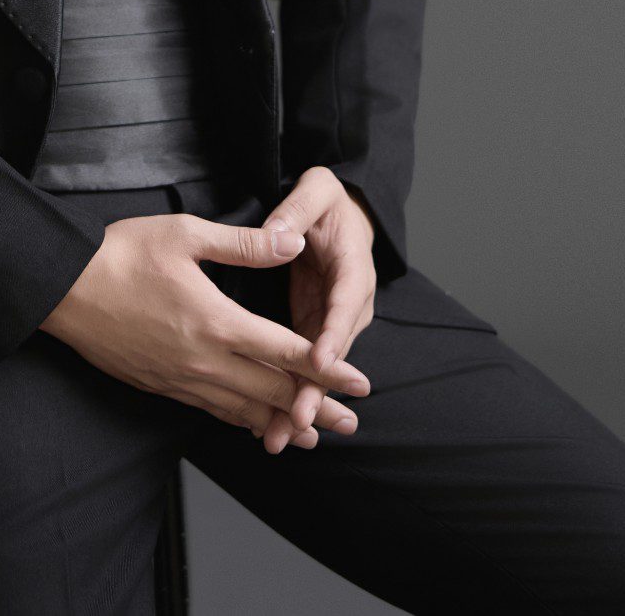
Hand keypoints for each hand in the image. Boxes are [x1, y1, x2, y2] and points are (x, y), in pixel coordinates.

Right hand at [39, 211, 365, 445]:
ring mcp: (182, 379)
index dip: (326, 368)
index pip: (285, 351)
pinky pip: (213, 411)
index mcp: (217, 321)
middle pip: (272, 392)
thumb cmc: (122, 254)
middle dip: (316, 407)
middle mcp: (204, 360)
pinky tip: (256, 424)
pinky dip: (243, 421)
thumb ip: (244, 245)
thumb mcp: (186, 235)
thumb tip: (292, 243)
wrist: (64, 290)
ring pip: (244, 410)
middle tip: (353, 422)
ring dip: (283, 422)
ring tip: (315, 436)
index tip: (359, 381)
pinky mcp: (162, 385)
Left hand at [252, 167, 376, 452]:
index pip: (345, 305)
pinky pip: (305, 366)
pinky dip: (290, 393)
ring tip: (279, 435)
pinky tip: (271, 422)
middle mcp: (349, 304)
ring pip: (320, 368)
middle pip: (334, 351)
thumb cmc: (327, 200)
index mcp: (353, 269)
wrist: (341, 213)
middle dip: (316, 388)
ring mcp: (333, 320)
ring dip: (301, 402)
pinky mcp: (315, 329)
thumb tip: (280, 233)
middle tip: (295, 419)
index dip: (334, 335)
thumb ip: (298, 210)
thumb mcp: (316, 191)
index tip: (318, 360)